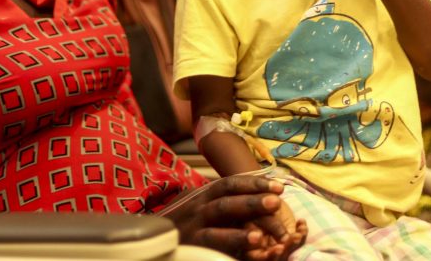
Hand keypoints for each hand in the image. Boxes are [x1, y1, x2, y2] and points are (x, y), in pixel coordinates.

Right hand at [164, 175, 306, 258]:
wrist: (151, 241)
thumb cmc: (185, 225)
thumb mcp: (202, 207)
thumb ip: (225, 202)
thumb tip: (260, 195)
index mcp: (203, 195)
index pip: (229, 184)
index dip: (254, 183)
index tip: (279, 186)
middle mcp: (196, 208)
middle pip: (226, 200)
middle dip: (252, 199)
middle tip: (277, 201)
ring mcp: (191, 228)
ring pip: (218, 221)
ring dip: (243, 224)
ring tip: (265, 229)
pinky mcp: (190, 246)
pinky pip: (211, 244)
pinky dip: (232, 243)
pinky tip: (250, 246)